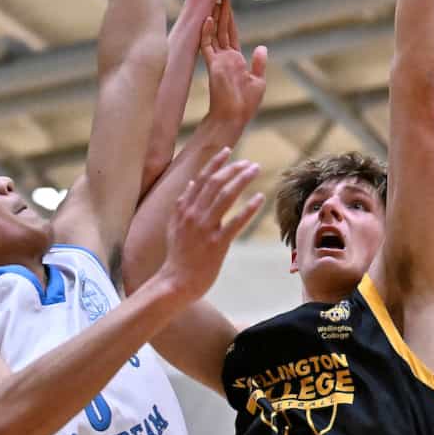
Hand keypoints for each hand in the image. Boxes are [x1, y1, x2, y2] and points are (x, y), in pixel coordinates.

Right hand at [158, 149, 263, 301]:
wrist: (175, 282)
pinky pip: (235, 223)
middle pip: (215, 183)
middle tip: (250, 163)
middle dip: (233, 169)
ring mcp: (205, 229)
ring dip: (241, 181)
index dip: (215, 164)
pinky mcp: (217, 244)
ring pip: (225, 197)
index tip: (228, 152)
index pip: (201, 179)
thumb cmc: (177, 256)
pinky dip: (248, 209)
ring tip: (255, 171)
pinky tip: (260, 199)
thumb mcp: (174, 226)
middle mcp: (193, 215)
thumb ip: (182, 204)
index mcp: (183, 209)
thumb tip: (190, 184)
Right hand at [201, 0, 267, 127]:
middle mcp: (225, 58)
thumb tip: (262, 47)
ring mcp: (218, 61)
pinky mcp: (212, 65)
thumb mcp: (258, 81)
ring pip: (215, 34)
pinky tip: (207, 19)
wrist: (234, 117)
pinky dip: (207, 32)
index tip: (228, 5)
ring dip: (215, 17)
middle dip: (222, 12)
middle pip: (222, 30)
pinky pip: (207, 45)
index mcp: (236, 60)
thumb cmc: (245, 104)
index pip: (231, 36)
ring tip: (215, 0)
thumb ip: (259, 63)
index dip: (230, 20)